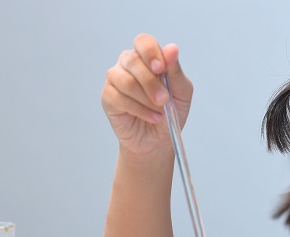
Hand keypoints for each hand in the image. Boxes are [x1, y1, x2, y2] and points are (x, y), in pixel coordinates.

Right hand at [101, 34, 192, 157]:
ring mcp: (116, 79)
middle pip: (132, 60)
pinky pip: (119, 98)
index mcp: (147, 57)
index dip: (150, 52)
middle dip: (151, 82)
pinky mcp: (108, 97)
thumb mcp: (181, 92)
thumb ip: (175, 71)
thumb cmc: (169, 113)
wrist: (158, 140)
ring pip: (125, 80)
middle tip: (163, 99)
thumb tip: (172, 49)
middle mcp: (129, 64)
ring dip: (145, 98)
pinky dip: (138, 109)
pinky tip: (150, 116)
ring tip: (158, 111)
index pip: (143, 42)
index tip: (161, 68)